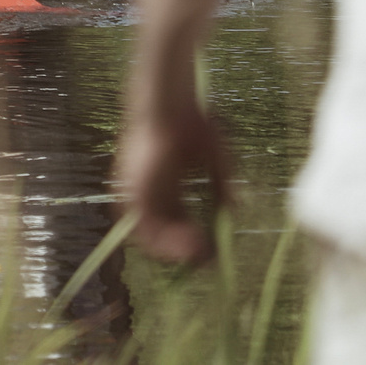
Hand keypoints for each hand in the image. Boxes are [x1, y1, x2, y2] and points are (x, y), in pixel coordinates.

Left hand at [115, 94, 232, 262]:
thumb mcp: (214, 158)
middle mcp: (144, 192)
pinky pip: (145, 227)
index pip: (173, 221)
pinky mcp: (132, 191)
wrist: (170, 103)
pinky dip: (166, 242)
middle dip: (185, 252)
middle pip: (161, 233)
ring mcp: (134, 192)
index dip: (192, 239)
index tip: (213, 250)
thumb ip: (221, 185)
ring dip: (176, 253)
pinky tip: (192, 246)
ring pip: (150, 236)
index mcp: (160, 184)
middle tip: (209, 262)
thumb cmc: (192, 122)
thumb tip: (233, 209)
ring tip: (201, 258)